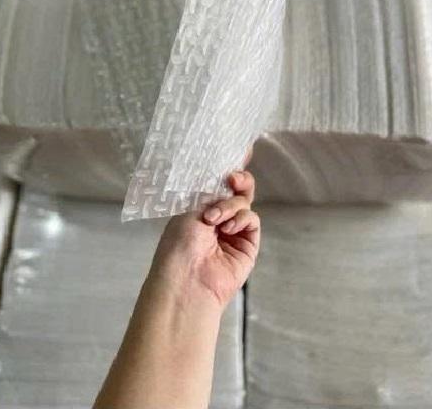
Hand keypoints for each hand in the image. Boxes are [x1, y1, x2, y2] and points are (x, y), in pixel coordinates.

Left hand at [150, 170, 260, 309]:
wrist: (186, 280)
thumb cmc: (179, 245)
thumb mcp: (191, 209)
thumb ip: (212, 191)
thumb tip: (230, 175)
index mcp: (200, 208)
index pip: (219, 185)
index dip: (228, 170)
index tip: (240, 153)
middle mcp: (218, 219)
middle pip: (238, 191)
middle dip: (239, 180)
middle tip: (233, 177)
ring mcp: (234, 232)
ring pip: (245, 203)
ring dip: (231, 205)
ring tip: (214, 218)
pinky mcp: (248, 245)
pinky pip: (252, 221)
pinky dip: (241, 218)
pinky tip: (227, 228)